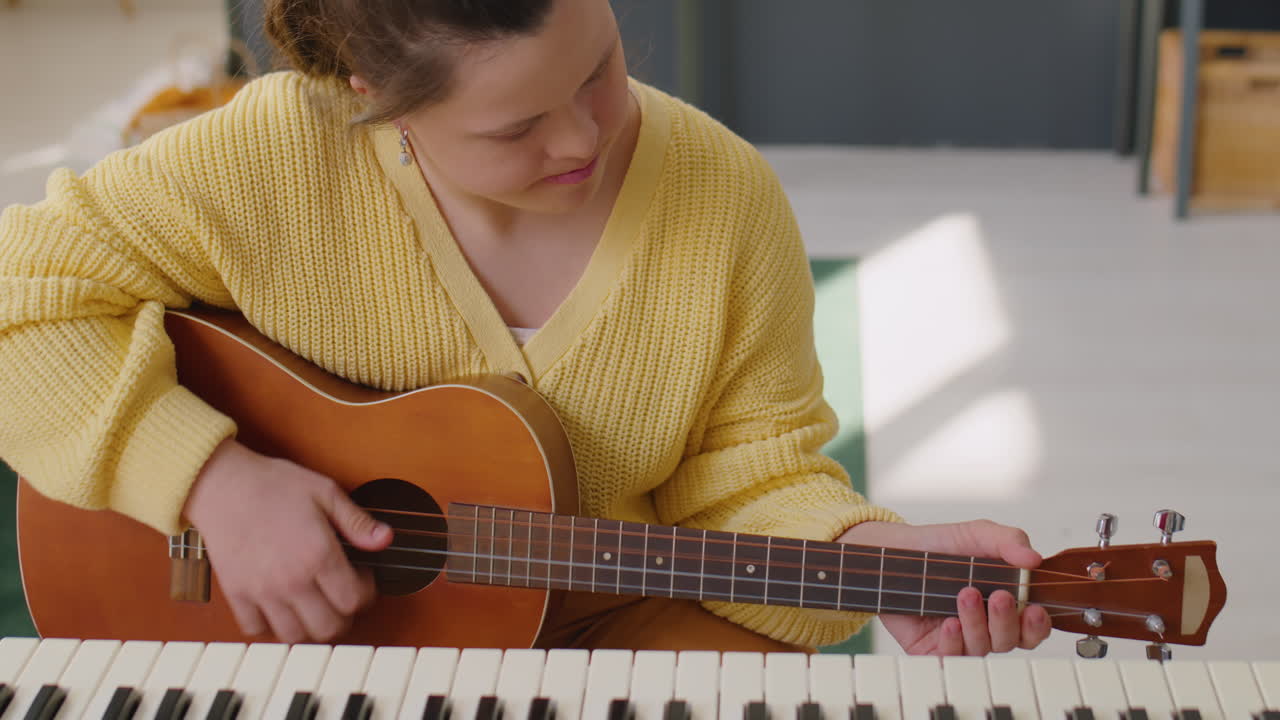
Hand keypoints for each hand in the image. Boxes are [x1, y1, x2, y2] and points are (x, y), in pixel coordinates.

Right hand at [182, 438, 392, 642]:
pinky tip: (280, 606)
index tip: (361, 579)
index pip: (354, 600)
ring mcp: (262, 591)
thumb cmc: (273, 484)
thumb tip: (385, 539)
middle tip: (340, 596)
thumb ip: (357, 521)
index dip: (366, 593)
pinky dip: (270, 625)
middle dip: (343, 615)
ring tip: (312, 604)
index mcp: (318, 554)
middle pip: (329, 627)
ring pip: (295, 635)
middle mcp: (292, 579)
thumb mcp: (325, 493)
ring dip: (309, 625)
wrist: (223, 484)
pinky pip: (257, 629)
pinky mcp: (237, 593)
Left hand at [837, 520, 1051, 655]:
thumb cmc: (940, 545)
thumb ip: (1008, 541)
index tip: (1034, 609)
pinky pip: (950, 658)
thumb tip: (1034, 559)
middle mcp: (985, 624)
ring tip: (964, 595)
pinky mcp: (932, 647)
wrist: (895, 549)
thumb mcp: (978, 534)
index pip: (1031, 627)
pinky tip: (949, 622)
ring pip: (981, 648)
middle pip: (1010, 641)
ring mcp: (960, 638)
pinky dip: (953, 642)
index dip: (1037, 625)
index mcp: (1004, 602)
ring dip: (977, 624)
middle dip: (1007, 621)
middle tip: (998, 597)